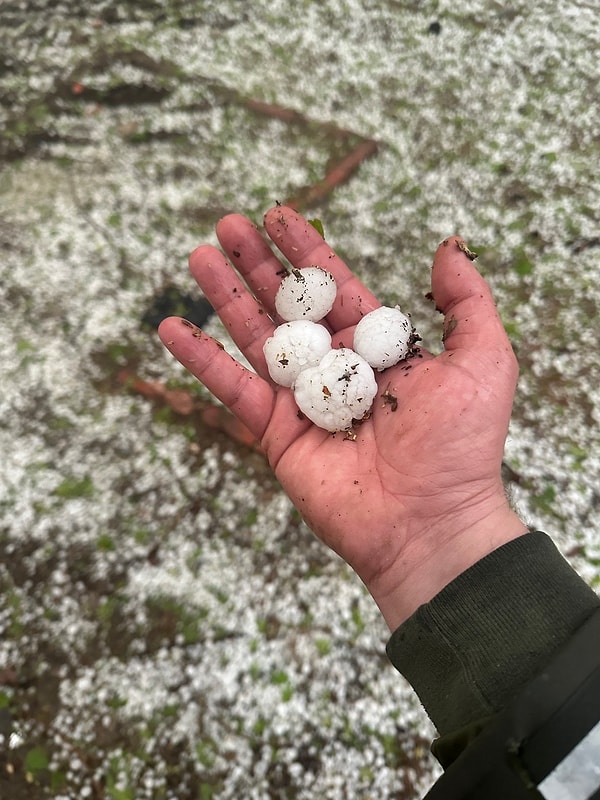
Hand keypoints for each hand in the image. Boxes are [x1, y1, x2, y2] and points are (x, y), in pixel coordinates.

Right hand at [158, 206, 526, 629]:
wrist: (431, 522)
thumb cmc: (461, 445)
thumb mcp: (484, 361)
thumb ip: (467, 301)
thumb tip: (447, 247)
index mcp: (378, 348)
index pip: (336, 287)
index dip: (306, 251)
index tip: (278, 215)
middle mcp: (337, 369)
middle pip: (288, 305)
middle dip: (258, 264)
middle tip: (227, 223)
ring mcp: (303, 401)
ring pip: (256, 337)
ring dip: (225, 296)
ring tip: (198, 254)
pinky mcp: (277, 434)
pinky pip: (233, 389)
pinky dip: (201, 360)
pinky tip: (172, 328)